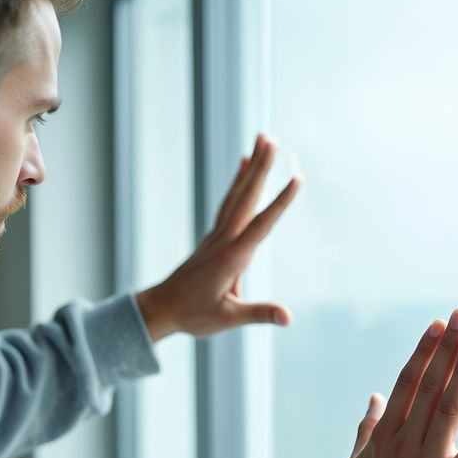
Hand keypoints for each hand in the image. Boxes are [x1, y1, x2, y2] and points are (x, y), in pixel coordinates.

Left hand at [135, 134, 299, 342]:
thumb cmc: (193, 315)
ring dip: (251, 167)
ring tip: (262, 140)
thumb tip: (288, 318)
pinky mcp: (214, 237)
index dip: (280, 201)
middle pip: (246, 198)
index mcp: (232, 257)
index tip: (297, 178)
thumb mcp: (228, 318)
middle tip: (271, 139)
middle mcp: (225, 239)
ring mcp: (218, 235)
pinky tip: (243, 166)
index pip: (262, 224)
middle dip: (261, 168)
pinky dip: (238, 182)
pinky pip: (229, 202)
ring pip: (237, 194)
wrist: (160, 309)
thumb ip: (259, 314)